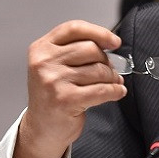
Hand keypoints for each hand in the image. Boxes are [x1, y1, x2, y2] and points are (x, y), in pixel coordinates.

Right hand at [13, 20, 125, 157]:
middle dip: (106, 61)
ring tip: (111, 83)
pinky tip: (117, 92)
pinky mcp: (65, 100)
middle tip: (110, 71)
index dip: (98, 32)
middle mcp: (44, 63)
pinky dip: (115, 91)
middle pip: (90, 48)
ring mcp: (53, 81)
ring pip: (98, 70)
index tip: (114, 41)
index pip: (74, 28)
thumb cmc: (52, 96)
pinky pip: (101, 90)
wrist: (41, 129)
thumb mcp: (54, 67)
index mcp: (41, 49)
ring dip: (111, 78)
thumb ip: (74, 51)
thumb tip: (109, 44)